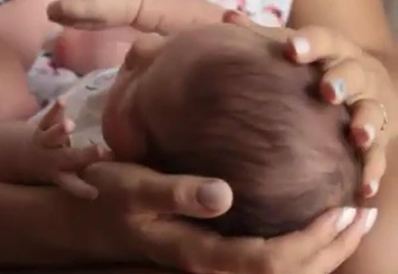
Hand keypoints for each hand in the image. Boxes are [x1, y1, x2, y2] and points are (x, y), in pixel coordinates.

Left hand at [27, 99, 112, 199]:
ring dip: (61, 131)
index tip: (94, 193)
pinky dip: (56, 110)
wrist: (21, 155)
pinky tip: (62, 101)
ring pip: (54, 137)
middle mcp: (54, 159)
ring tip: (69, 126)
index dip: (82, 189)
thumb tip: (127, 173)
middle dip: (86, 155)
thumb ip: (90, 172)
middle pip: (71, 158)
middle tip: (101, 151)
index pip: (73, 184)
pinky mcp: (41, 127)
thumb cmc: (56, 167)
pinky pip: (48, 117)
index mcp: (62, 174)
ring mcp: (46, 143)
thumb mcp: (69, 175)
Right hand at [47, 0, 146, 29]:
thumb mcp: (92, 25)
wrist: (135, 0)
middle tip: (73, 6)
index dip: (53, 11)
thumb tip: (52, 15)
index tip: (54, 13)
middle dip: (64, 1)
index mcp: (89, 5)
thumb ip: (70, 21)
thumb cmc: (114, 17)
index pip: (60, 6)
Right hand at [82, 162, 376, 273]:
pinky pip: (267, 258)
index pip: (267, 261)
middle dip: (331, 249)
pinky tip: (312, 224)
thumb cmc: (108, 197)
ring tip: (353, 222)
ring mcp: (213, 261)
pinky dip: (300, 246)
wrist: (88, 218)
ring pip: (281, 271)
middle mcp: (211, 264)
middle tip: (366, 213)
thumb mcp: (134, 188)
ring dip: (322, 251)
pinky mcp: (213, 250)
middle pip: (285, 273)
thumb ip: (176, 191)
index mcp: (197, 253)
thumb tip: (225, 195)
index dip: (310, 242)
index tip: (342, 210)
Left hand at [224, 10, 397, 197]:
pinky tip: (362, 189)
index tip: (293, 50)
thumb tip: (228, 17)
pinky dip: (371, 171)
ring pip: (372, 112)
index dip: (310, 43)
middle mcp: (356, 74)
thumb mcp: (293, 48)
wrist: (361, 86)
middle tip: (328, 91)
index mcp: (332, 50)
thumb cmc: (312, 66)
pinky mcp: (378, 138)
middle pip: (353, 73)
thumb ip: (262, 37)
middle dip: (343, 80)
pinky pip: (377, 156)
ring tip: (358, 137)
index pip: (324, 40)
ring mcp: (370, 105)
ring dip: (366, 124)